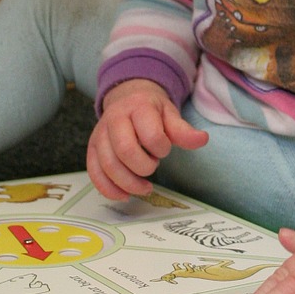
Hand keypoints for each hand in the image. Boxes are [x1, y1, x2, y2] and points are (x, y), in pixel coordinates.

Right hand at [87, 78, 207, 199]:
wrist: (126, 98)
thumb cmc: (151, 110)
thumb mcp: (170, 114)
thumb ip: (182, 130)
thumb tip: (202, 140)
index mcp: (138, 107)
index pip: (151, 135)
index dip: (161, 149)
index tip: (164, 149)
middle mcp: (114, 119)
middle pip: (125, 151)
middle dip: (144, 167)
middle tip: (153, 166)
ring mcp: (100, 134)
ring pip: (108, 165)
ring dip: (129, 183)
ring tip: (144, 187)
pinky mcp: (92, 148)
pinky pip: (94, 173)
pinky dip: (109, 189)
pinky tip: (125, 195)